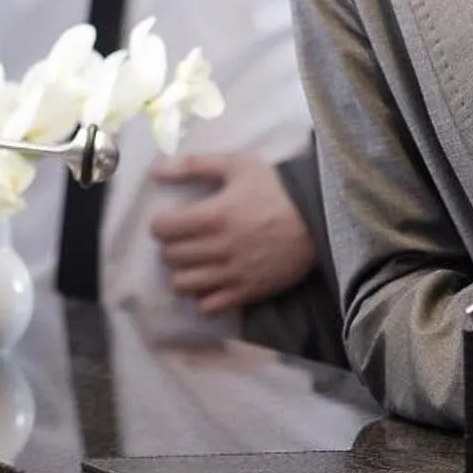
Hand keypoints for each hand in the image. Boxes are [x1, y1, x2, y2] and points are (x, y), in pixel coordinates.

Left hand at [147, 152, 317, 313]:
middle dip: (171, 246)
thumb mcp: (237, 164)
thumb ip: (194, 165)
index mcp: (212, 216)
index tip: (170, 220)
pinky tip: (210, 283)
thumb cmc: (275, 187)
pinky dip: (202, 298)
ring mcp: (232, 274)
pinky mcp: (247, 292)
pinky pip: (208, 307)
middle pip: (170, 256)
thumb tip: (155, 171)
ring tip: (193, 262)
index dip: (160, 224)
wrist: (317, 217)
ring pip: (182, 285)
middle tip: (184, 239)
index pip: (162, 229)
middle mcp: (218, 248)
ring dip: (182, 272)